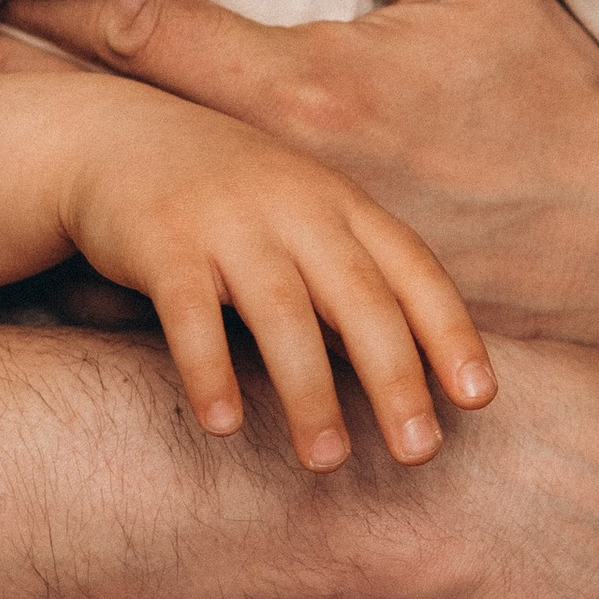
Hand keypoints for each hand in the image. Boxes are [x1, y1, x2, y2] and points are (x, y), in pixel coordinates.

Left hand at [0, 0, 598, 349]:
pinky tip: (65, 276)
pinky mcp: (311, 308)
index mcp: (304, 87)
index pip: (147, 31)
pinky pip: (200, 303)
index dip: (55, 7)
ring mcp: (287, 253)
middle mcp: (275, 176)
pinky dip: (127, 289)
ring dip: (52, 203)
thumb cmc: (557, 108)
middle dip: (21, 93)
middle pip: (115, 129)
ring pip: (143, 232)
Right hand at [59, 94, 493, 472]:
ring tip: (327, 462)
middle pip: (359, 299)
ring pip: (281, 312)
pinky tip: (224, 424)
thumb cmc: (235, 199)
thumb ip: (358, 282)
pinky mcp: (162, 241)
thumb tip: (421, 377)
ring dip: (309, 392)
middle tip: (419, 452)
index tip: (479, 400)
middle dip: (395, 378)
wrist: (119, 137)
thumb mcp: (308, 219)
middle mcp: (296, 208)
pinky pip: (188, 312)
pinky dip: (208, 369)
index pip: (414, 271)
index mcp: (344, 206)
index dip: (450, 334)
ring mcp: (228, 222)